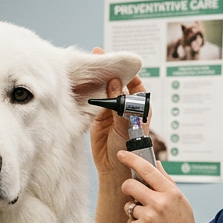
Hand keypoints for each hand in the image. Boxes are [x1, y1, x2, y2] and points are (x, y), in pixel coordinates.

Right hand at [89, 47, 147, 176]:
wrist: (115, 168)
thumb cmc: (128, 149)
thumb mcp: (127, 126)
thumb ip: (121, 105)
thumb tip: (116, 83)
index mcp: (140, 107)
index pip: (135, 83)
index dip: (127, 71)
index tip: (118, 61)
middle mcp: (126, 106)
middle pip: (118, 83)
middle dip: (109, 70)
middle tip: (98, 54)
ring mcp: (111, 111)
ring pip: (104, 90)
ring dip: (97, 79)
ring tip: (88, 65)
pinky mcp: (98, 117)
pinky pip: (93, 101)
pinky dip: (88, 92)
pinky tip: (82, 83)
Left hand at [117, 150, 202, 222]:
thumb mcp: (182, 204)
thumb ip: (167, 183)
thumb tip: (156, 163)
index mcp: (172, 193)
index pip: (147, 170)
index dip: (131, 159)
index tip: (121, 153)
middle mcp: (159, 203)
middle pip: (130, 185)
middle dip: (127, 188)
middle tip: (131, 192)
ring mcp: (147, 217)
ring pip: (129, 205)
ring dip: (135, 211)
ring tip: (151, 222)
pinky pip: (129, 221)